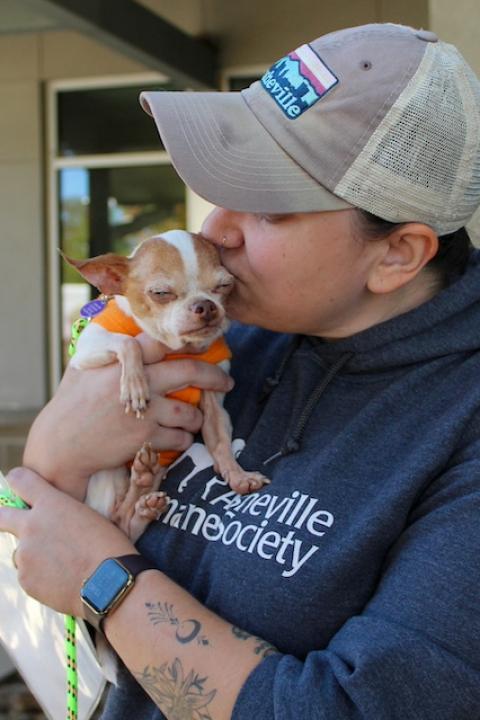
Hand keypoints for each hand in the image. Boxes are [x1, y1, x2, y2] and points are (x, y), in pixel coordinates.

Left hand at [0, 467, 134, 615]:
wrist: (110, 583)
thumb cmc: (108, 546)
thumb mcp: (87, 516)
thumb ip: (62, 514)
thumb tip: (54, 521)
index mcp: (50, 504)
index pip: (19, 480)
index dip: (18, 481)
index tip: (21, 487)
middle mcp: (31, 525)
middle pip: (1, 516)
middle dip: (5, 518)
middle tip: (13, 524)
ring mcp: (25, 554)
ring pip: (20, 552)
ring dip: (33, 555)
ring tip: (61, 565)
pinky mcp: (25, 579)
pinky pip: (28, 574)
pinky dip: (40, 577)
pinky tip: (63, 579)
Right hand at [24, 336, 232, 496]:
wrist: (60, 447)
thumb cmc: (70, 406)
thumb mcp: (84, 368)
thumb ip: (109, 353)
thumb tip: (126, 332)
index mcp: (120, 361)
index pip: (159, 341)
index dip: (186, 341)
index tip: (204, 345)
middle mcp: (135, 383)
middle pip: (187, 371)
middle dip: (213, 376)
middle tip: (227, 382)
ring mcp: (143, 411)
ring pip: (189, 412)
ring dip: (196, 418)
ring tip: (193, 420)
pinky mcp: (145, 438)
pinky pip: (180, 438)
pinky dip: (183, 440)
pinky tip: (176, 439)